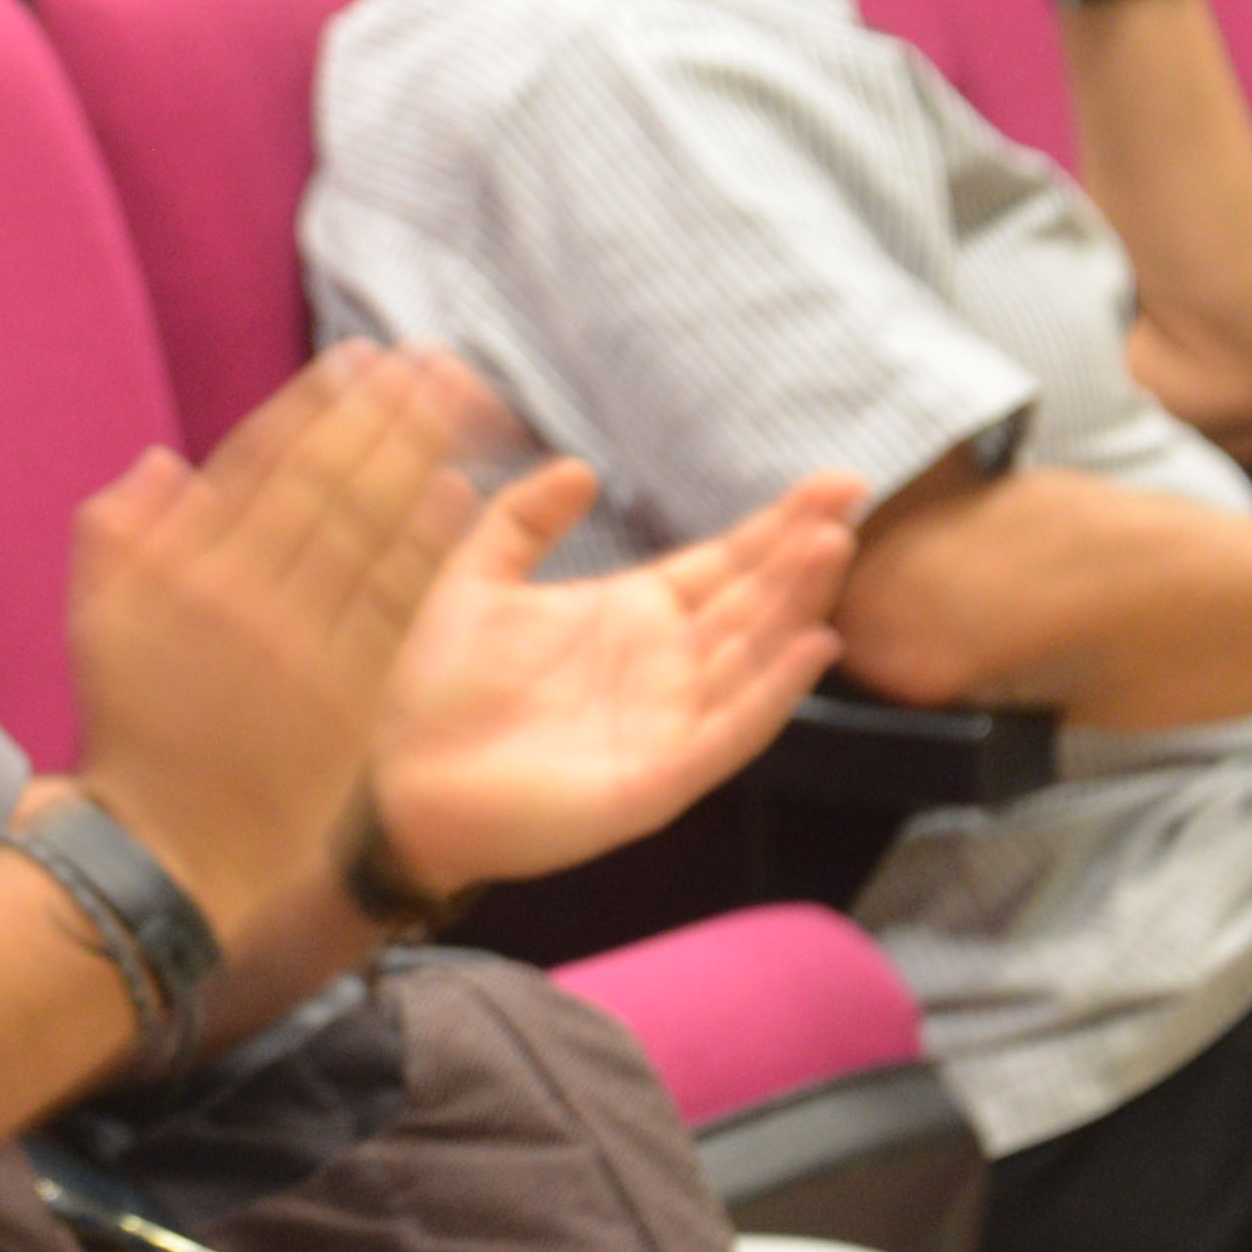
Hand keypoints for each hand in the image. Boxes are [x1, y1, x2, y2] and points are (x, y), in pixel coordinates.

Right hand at [62, 345, 477, 928]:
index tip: (359, 359)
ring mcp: (303, 649)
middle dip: (385, 412)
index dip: (317, 403)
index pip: (263, 463)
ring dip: (422, 455)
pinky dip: (431, 545)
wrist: (168, 850)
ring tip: (460, 402)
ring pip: (372, 530)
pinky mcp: (351, 697)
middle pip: (330, 481)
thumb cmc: (130, 727)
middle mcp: (245, 598)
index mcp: (181, 570)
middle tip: (432, 360)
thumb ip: (116, 531)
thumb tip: (168, 459)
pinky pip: (399, 603)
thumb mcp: (94, 622)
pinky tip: (462, 497)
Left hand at [369, 464, 857, 895]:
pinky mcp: (662, 777)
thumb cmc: (439, 691)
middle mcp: (667, 665)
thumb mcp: (476, 582)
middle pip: (752, 600)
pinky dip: (773, 691)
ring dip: (795, 605)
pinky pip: (731, 730)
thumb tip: (581, 466)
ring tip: (830, 549)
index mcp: (633, 614)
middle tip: (848, 503)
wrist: (403, 785)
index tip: (833, 484)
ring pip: (753, 655)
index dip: (776, 525)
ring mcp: (670, 721)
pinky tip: (812, 647)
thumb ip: (522, 520)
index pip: (725, 562)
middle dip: (799, 553)